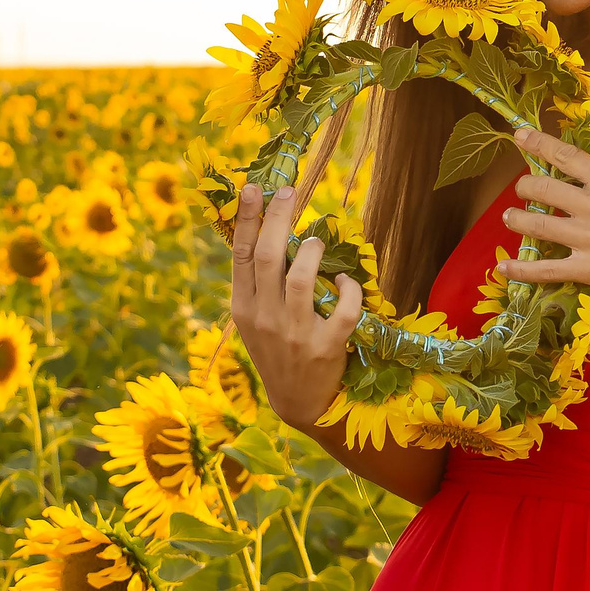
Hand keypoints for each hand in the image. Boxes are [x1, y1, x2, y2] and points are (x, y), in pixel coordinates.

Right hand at [227, 181, 364, 433]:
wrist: (297, 402)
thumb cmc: (277, 351)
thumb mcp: (255, 320)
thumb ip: (259, 283)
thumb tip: (272, 232)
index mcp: (244, 308)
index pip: (241, 255)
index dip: (247, 220)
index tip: (253, 188)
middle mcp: (265, 318)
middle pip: (268, 258)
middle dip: (277, 219)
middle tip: (289, 191)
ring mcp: (294, 334)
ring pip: (302, 279)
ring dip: (312, 252)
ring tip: (315, 243)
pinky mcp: (325, 347)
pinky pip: (342, 309)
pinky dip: (348, 289)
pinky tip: (347, 283)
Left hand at [497, 126, 589, 316]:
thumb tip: (582, 183)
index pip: (565, 155)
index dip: (537, 143)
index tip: (518, 135)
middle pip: (541, 188)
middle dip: (524, 188)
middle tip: (522, 191)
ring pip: (535, 225)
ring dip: (515, 220)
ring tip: (509, 218)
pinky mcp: (589, 270)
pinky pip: (544, 269)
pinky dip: (520, 269)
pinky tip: (503, 267)